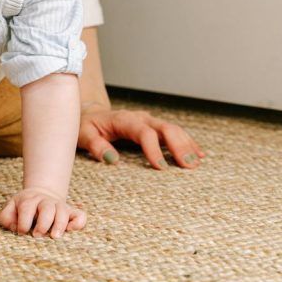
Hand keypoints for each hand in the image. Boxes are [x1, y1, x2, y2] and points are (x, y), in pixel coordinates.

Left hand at [0, 187, 85, 237]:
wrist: (40, 195)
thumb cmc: (23, 207)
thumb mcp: (11, 208)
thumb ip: (6, 217)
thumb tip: (15, 228)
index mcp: (29, 200)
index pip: (26, 208)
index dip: (23, 222)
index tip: (21, 232)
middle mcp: (45, 202)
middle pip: (47, 208)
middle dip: (42, 223)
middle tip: (37, 236)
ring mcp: (59, 206)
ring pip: (63, 211)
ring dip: (59, 224)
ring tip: (55, 237)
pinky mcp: (71, 212)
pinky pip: (80, 215)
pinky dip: (78, 222)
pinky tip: (71, 230)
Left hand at [78, 103, 204, 169]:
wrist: (91, 114)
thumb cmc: (87, 126)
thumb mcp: (84, 134)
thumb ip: (95, 146)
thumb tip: (112, 159)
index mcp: (124, 120)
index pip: (144, 133)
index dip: (154, 149)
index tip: (161, 168)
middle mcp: (140, 118)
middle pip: (165, 128)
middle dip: (179, 146)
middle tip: (189, 165)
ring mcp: (149, 122)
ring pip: (173, 130)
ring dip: (186, 145)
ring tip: (197, 163)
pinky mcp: (154, 127)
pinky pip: (174, 133)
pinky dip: (187, 143)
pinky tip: (198, 154)